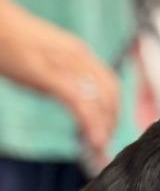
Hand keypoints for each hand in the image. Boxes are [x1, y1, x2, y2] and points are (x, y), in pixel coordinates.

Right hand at [0, 0, 119, 156]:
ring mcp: (66, 64)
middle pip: (109, 96)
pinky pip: (79, 101)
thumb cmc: (13, 43)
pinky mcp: (50, 74)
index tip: (109, 132)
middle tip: (104, 145)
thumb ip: (64, 77)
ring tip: (99, 147)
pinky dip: (90, 123)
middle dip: (111, 124)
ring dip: (103, 128)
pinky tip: (93, 139)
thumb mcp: (47, 61)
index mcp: (80, 54)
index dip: (114, 112)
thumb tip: (75, 102)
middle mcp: (79, 57)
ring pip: (99, 100)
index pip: (111, 86)